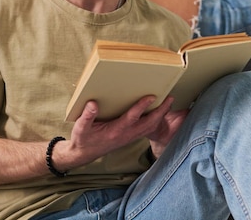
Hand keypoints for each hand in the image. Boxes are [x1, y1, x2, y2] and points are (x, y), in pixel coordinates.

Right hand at [61, 96, 181, 169]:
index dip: (142, 107)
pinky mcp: (130, 137)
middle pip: (149, 123)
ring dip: (161, 116)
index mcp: (115, 131)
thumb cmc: (83, 139)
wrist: (84, 154)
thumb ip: (87, 116)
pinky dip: (156, 121)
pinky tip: (159, 112)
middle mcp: (126, 135)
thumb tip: (93, 103)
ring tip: (168, 103)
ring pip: (150, 127)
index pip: (132, 117)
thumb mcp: (81, 128)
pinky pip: (148, 130)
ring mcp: (130, 137)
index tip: (151, 96)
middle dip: (161, 111)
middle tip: (170, 98)